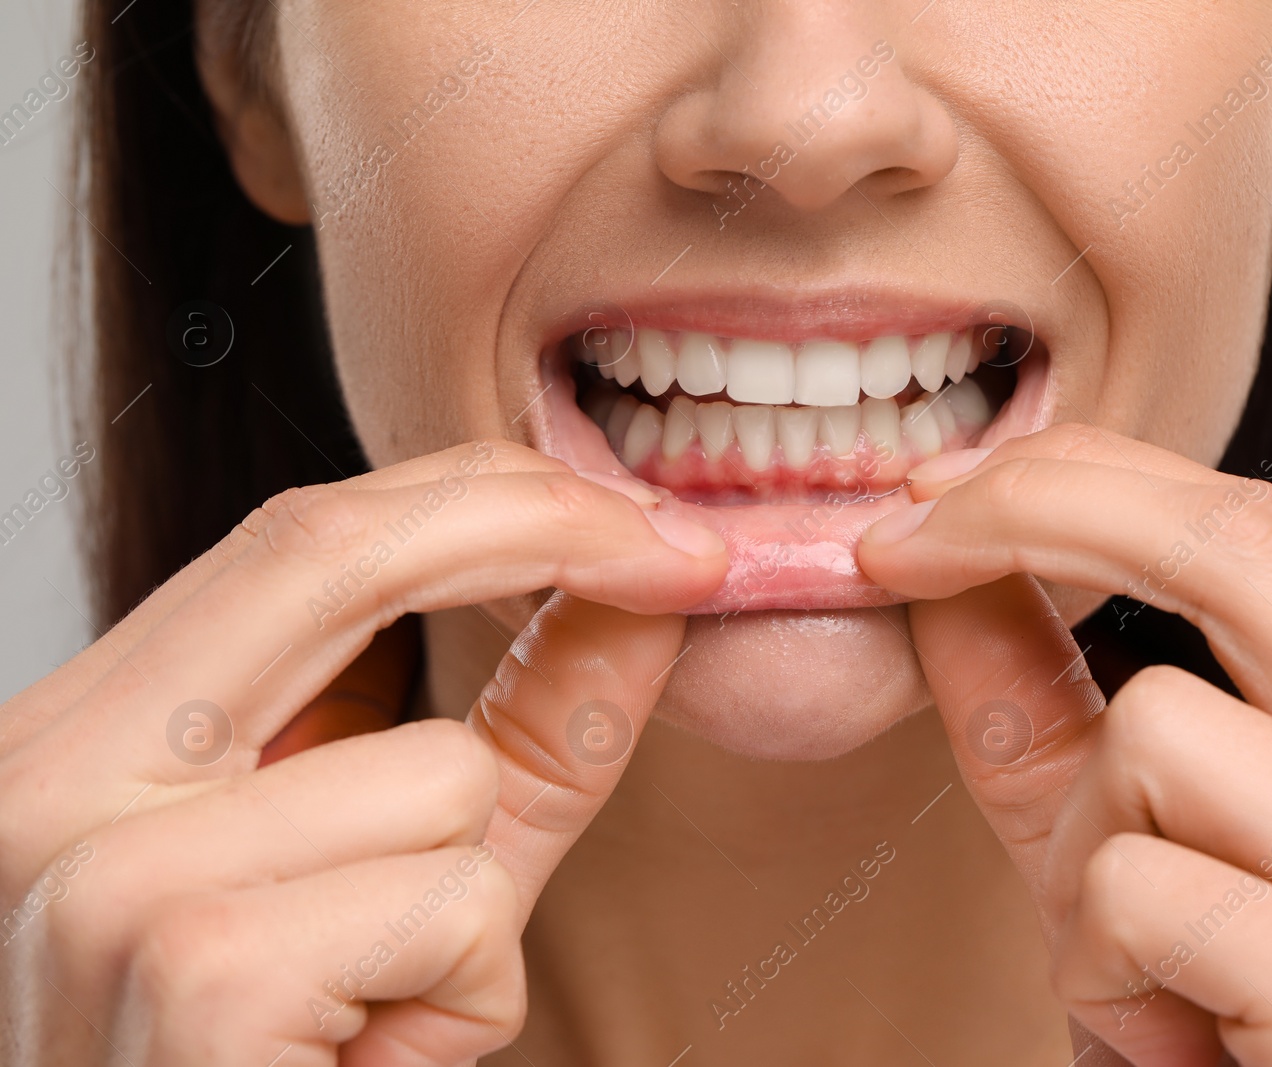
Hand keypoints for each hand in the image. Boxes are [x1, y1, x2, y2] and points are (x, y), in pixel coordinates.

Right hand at [0, 439, 726, 1066]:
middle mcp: (43, 788)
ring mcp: (102, 885)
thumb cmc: (299, 1062)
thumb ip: (525, 725)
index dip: (488, 495)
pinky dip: (466, 993)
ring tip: (377, 1003)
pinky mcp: (197, 980)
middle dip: (543, 528)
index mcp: (76, 741)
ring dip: (477, 898)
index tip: (639, 514)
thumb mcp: (419, 869)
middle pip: (329, 553)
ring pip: (442, 772)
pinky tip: (365, 1061)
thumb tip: (646, 586)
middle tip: (686, 561)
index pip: (294, 538)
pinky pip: (455, 905)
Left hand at [859, 424, 1271, 1065]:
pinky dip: (1097, 958)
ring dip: (1080, 852)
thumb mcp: (1115, 849)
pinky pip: (1140, 884)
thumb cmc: (1241, 1045)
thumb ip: (1039, 707)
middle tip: (897, 547)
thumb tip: (940, 565)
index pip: (1258, 525)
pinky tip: (1166, 1032)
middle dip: (1034, 511)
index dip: (1076, 475)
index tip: (929, 493)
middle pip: (1241, 543)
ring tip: (1137, 960)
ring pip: (1158, 729)